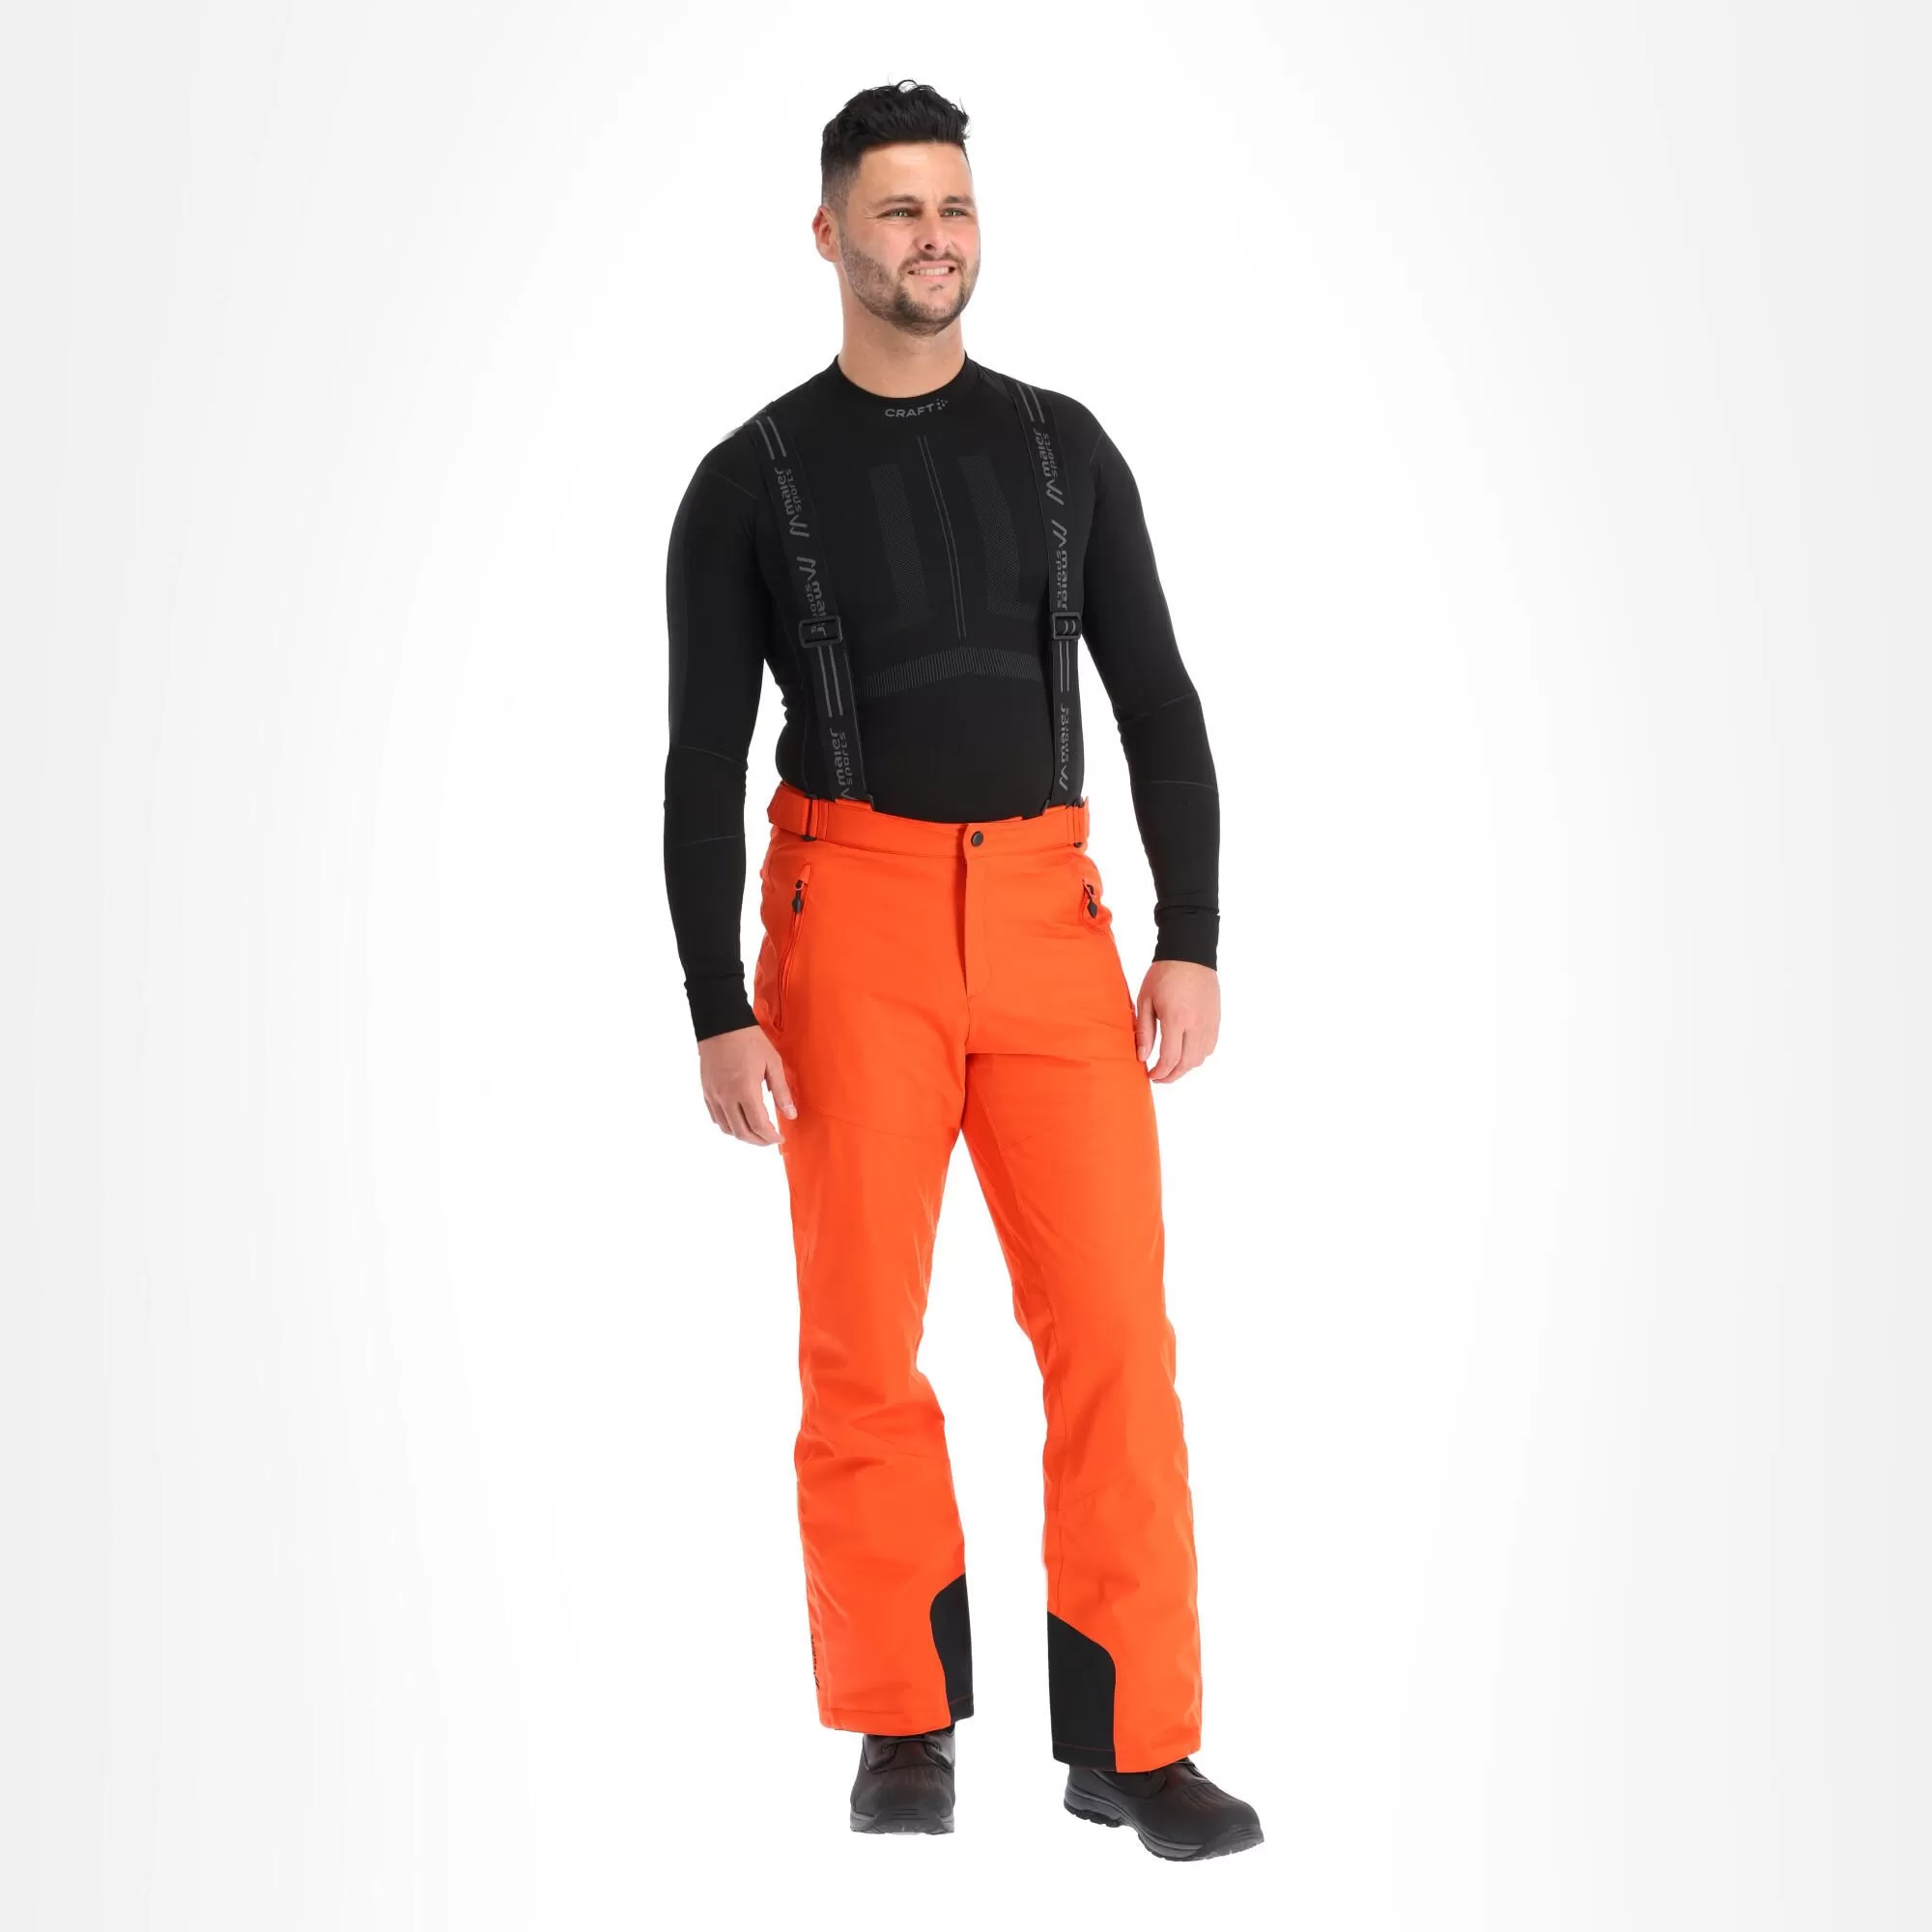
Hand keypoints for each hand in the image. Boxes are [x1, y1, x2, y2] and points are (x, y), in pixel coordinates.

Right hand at [697, 1024, 795, 1145]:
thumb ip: (781, 1091)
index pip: (759, 1125)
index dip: (770, 1137)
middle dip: (758, 1141)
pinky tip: (739, 1119)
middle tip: (770, 1139)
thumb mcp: (773, 1062)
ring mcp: (714, 1095)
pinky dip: (729, 1125)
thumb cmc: (749, 1040)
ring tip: (756, 1131)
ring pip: (727, 1128)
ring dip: (743, 1135)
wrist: (721, 1024)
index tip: (780, 1138)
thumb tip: (791, 1115)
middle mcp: (727, 1097)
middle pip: (742, 1132)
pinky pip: (716, 1117)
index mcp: (745, 1090)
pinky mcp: (706, 1091)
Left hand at [1134, 960, 1219, 1081]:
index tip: (1150, 1074)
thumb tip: (1142, 1057)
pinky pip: (1210, 1047)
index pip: (1170, 1059)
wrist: (1190, 954)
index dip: (1160, 1072)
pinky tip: (1186, 1052)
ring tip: (1171, 1065)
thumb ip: (1144, 1031)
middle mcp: (1196, 1024)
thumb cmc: (1163, 974)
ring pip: (1200, 1058)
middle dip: (1172, 1075)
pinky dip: (1198, 1056)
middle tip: (1159, 1076)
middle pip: (1187, 1064)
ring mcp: (1209, 1023)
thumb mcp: (1145, 1000)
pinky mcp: (1216, 1020)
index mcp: (1176, 1019)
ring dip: (1185, 1067)